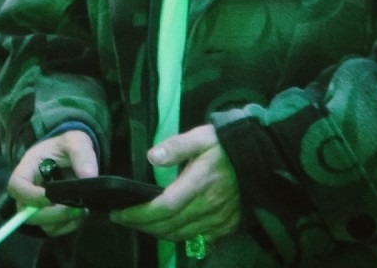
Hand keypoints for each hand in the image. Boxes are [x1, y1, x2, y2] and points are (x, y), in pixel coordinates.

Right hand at [7, 130, 98, 236]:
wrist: (74, 153)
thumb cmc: (69, 145)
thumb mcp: (77, 141)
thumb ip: (82, 155)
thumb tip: (89, 177)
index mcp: (28, 167)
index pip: (16, 186)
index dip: (30, 196)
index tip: (51, 198)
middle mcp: (28, 189)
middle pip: (26, 212)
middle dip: (51, 215)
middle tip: (76, 209)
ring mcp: (37, 204)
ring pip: (41, 224)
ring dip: (62, 222)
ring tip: (82, 210)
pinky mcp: (49, 215)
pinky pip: (53, 229)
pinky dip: (68, 226)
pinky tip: (81, 214)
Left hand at [110, 124, 240, 242]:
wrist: (257, 159)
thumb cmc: (224, 146)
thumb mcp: (201, 137)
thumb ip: (176, 146)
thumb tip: (152, 155)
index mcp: (200, 184)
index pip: (163, 208)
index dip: (139, 215)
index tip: (119, 214)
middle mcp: (209, 207)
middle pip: (168, 226)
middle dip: (141, 225)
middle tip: (123, 218)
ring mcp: (219, 220)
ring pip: (180, 236)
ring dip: (157, 233)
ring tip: (139, 223)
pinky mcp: (226, 226)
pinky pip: (198, 240)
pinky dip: (178, 237)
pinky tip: (166, 229)